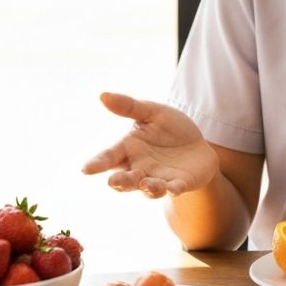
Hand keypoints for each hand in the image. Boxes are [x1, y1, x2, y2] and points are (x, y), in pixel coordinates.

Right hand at [81, 92, 219, 199]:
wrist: (199, 142)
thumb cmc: (170, 128)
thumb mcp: (153, 112)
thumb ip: (130, 107)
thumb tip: (103, 95)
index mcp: (129, 149)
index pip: (109, 157)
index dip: (97, 164)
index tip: (86, 169)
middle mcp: (140, 168)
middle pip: (125, 180)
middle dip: (121, 181)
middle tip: (116, 180)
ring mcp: (159, 179)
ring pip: (148, 189)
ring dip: (147, 188)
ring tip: (146, 184)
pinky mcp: (179, 184)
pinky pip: (175, 189)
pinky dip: (173, 190)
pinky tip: (172, 188)